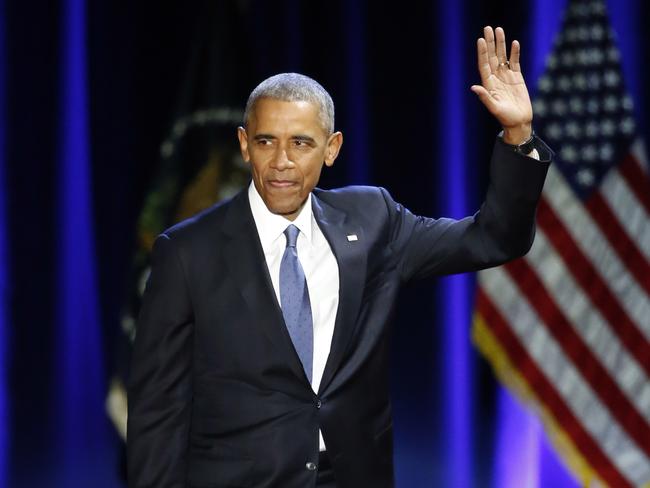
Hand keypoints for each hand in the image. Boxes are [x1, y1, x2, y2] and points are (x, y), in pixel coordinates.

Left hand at [471, 26, 532, 144]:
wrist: (519, 122)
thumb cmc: (505, 118)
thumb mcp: (494, 108)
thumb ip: (485, 97)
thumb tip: (474, 87)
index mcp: (489, 84)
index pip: (484, 65)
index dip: (482, 52)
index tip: (481, 40)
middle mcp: (496, 78)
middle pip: (492, 57)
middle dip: (490, 43)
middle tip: (488, 28)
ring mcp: (506, 77)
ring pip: (502, 57)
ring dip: (501, 44)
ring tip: (499, 30)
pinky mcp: (517, 78)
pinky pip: (515, 62)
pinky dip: (515, 53)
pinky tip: (514, 43)